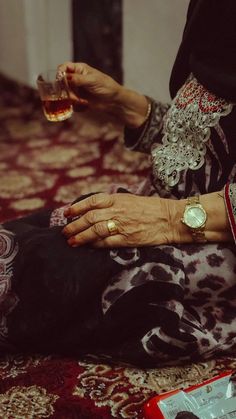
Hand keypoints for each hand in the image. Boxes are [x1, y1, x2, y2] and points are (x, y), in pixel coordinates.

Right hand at [57, 61, 121, 110]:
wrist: (114, 101)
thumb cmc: (107, 87)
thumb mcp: (93, 81)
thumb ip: (79, 79)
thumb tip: (66, 77)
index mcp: (79, 69)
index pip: (64, 67)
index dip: (60, 73)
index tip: (61, 81)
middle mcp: (75, 78)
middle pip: (62, 83)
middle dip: (67, 91)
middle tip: (75, 98)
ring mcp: (76, 89)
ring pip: (65, 94)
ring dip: (72, 100)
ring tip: (82, 102)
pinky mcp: (78, 99)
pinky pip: (70, 103)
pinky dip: (76, 105)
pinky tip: (85, 105)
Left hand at [62, 193, 176, 247]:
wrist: (170, 218)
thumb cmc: (151, 208)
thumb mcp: (131, 199)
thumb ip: (113, 202)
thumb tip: (94, 208)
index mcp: (118, 198)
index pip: (92, 201)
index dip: (77, 207)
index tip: (66, 213)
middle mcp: (118, 211)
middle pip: (90, 218)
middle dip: (74, 225)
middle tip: (64, 231)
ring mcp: (122, 225)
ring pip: (95, 231)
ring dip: (81, 237)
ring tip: (71, 241)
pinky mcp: (128, 239)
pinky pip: (107, 242)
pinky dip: (95, 245)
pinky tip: (88, 246)